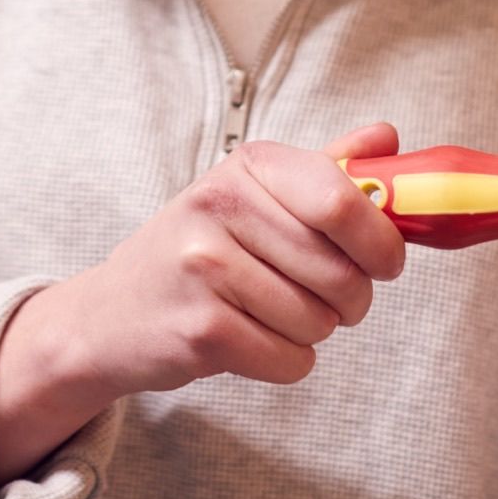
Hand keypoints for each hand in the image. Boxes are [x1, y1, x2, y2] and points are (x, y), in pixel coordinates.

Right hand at [0, 123, 406, 481]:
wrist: (110, 314)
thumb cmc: (196, 252)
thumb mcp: (251, 195)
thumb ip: (324, 167)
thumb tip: (387, 136)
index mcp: (246, 166)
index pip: (343, 202)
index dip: (382, 242)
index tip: (385, 262)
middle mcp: (220, 206)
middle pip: (343, 273)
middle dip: (350, 299)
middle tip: (321, 296)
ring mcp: (204, 267)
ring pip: (320, 323)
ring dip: (312, 332)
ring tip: (269, 314)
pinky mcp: (200, 329)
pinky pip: (291, 360)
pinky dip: (284, 362)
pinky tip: (249, 341)